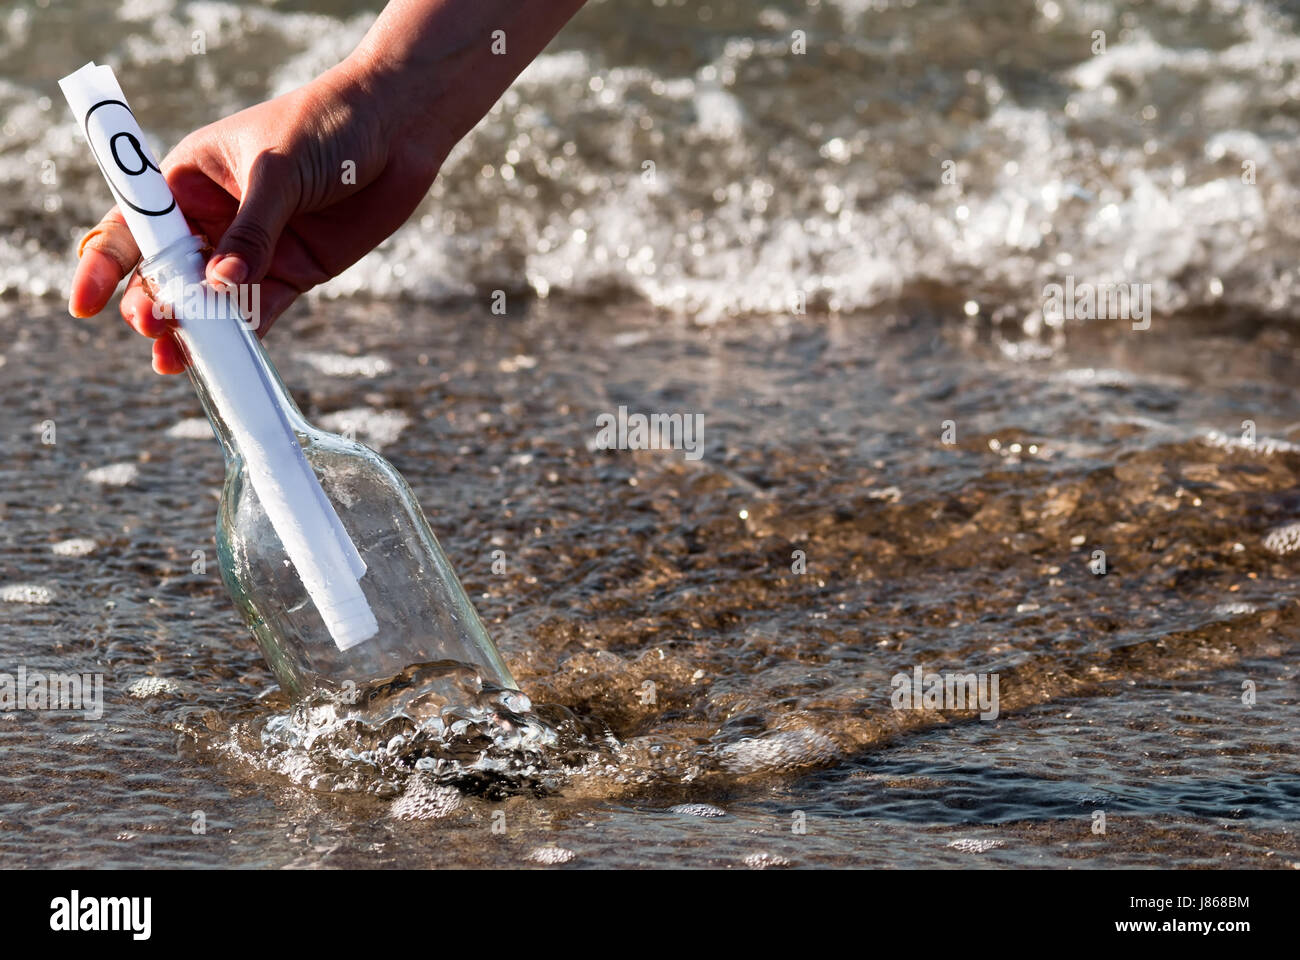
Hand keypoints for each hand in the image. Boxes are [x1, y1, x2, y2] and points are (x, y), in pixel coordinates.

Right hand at [68, 61, 444, 373]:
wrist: (397, 128)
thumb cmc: (327, 124)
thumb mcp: (278, 169)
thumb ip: (252, 230)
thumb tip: (222, 284)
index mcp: (190, 178)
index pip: (136, 224)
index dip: (107, 263)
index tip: (87, 302)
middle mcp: (215, 217)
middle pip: (170, 270)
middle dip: (154, 302)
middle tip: (151, 326)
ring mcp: (255, 248)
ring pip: (213, 299)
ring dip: (194, 329)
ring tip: (175, 358)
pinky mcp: (296, 269)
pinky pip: (263, 310)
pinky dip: (245, 334)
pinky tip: (227, 358)